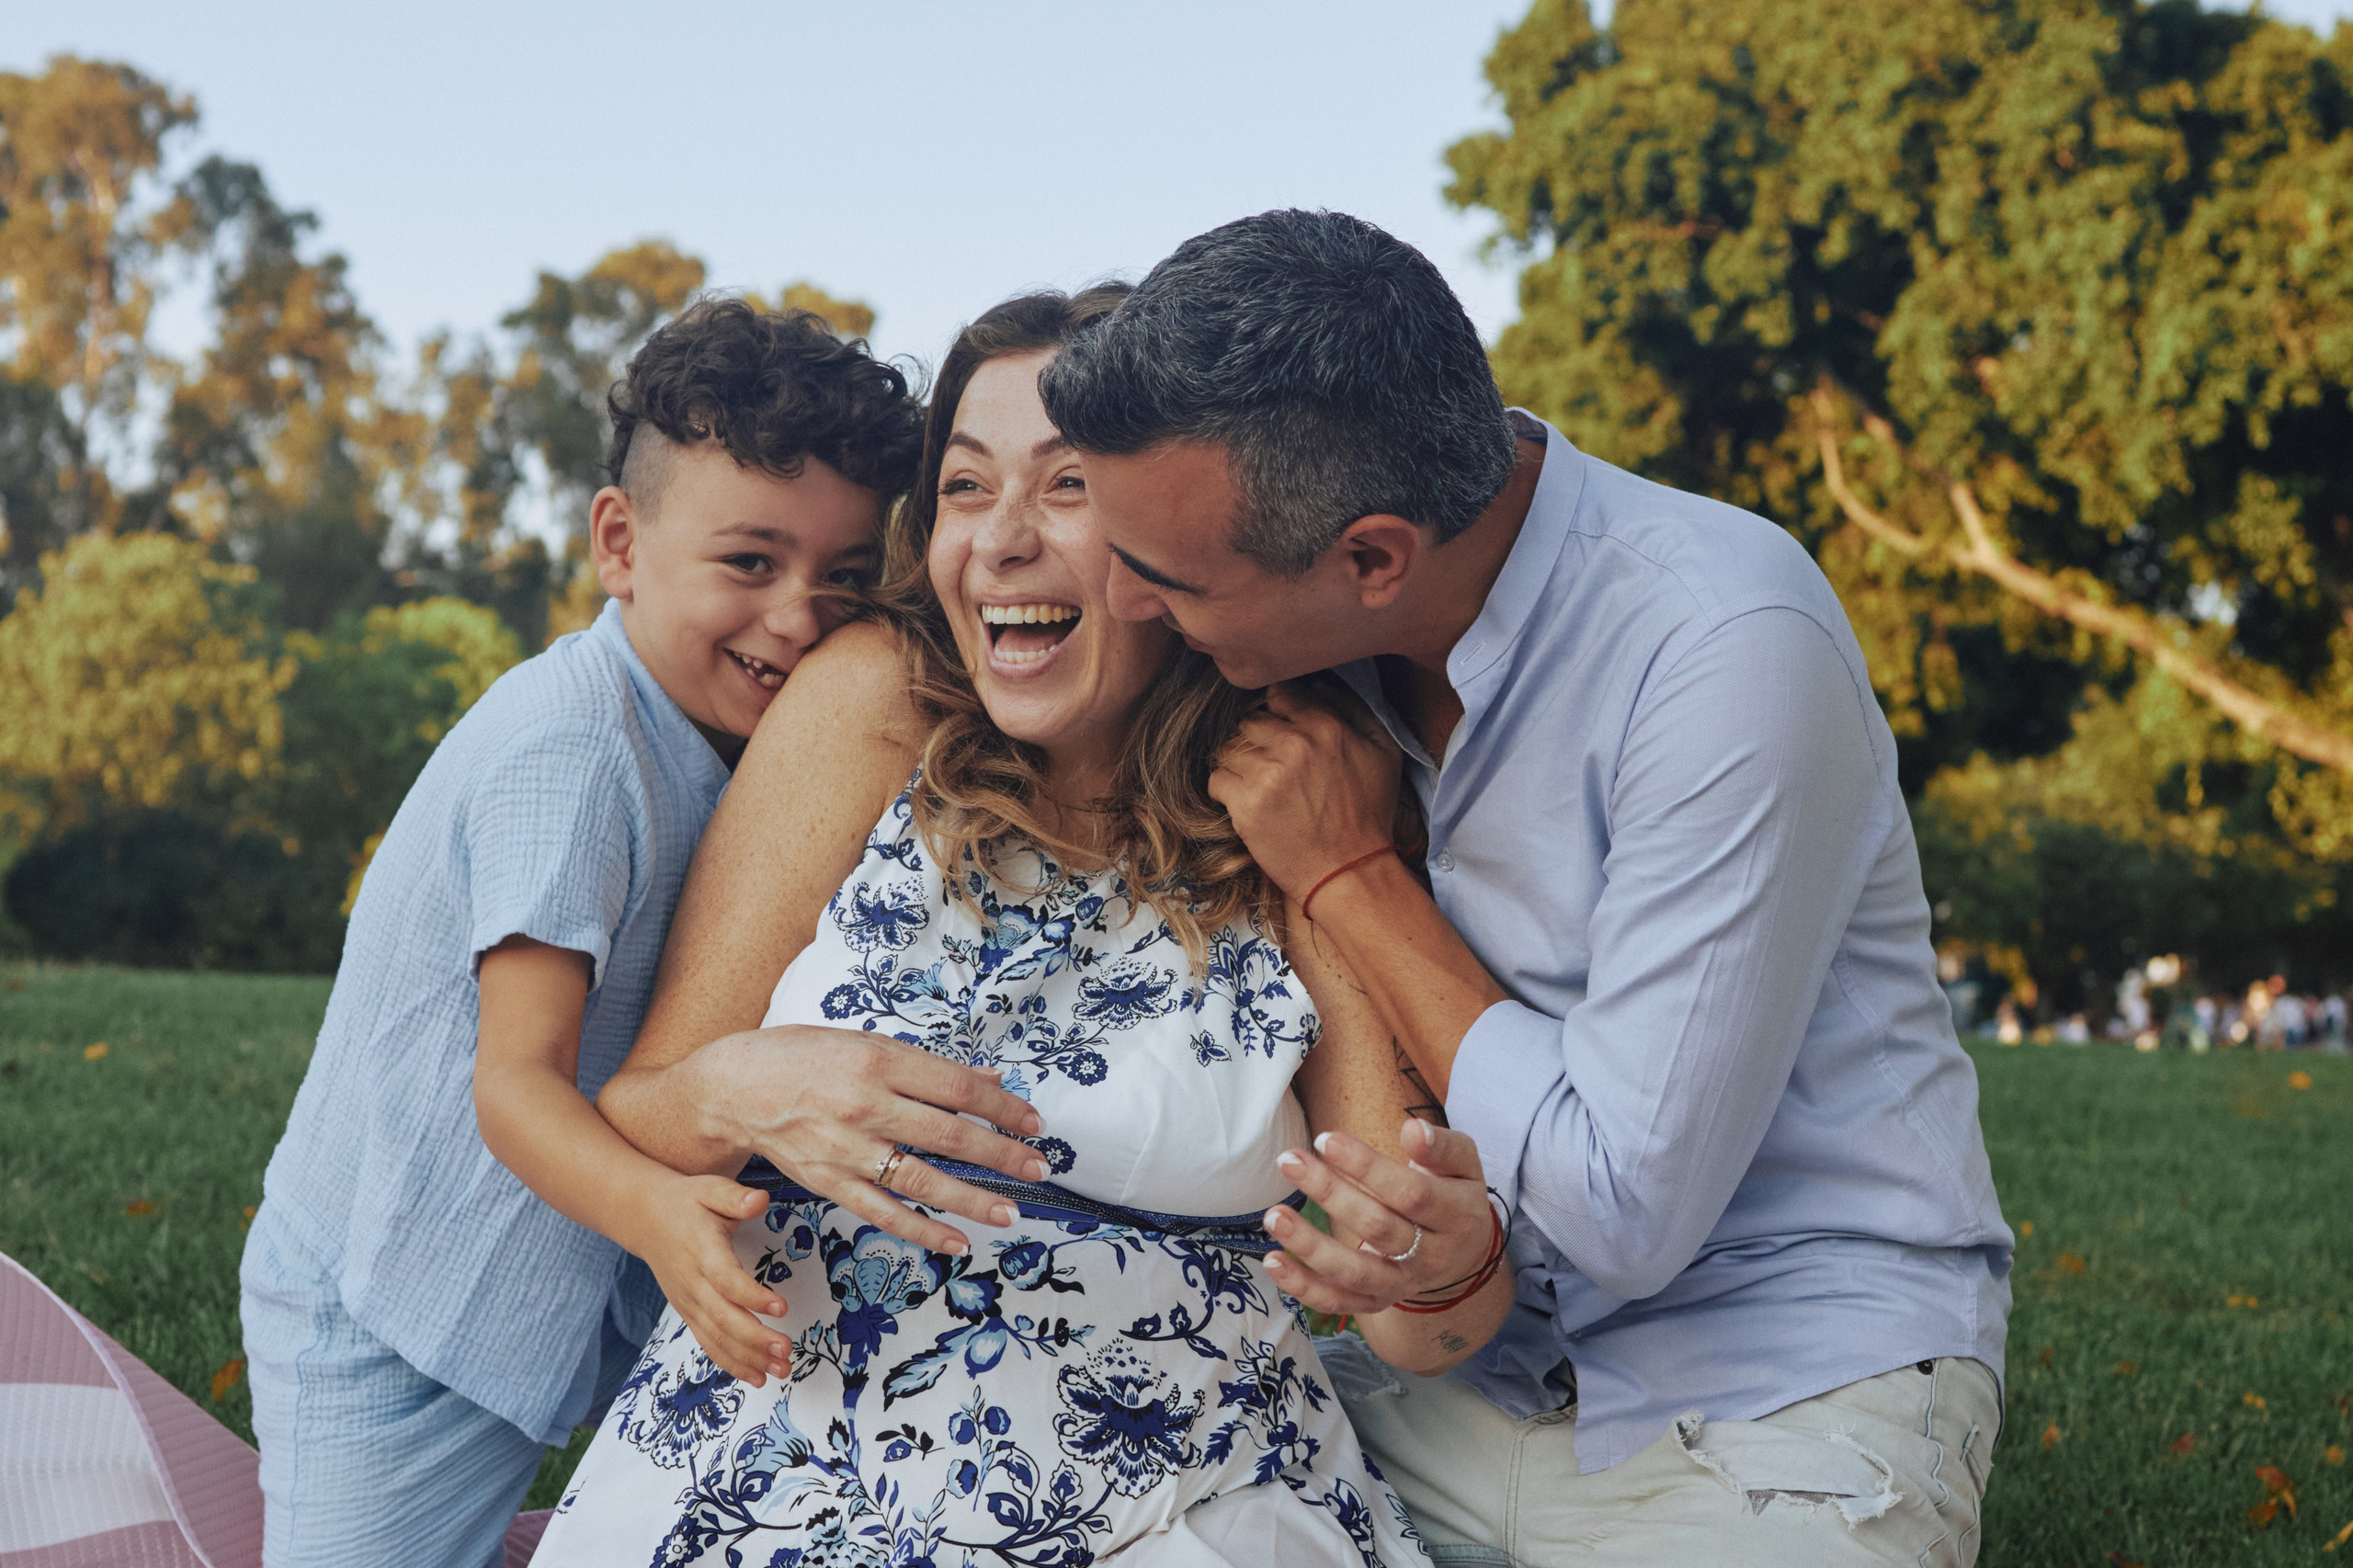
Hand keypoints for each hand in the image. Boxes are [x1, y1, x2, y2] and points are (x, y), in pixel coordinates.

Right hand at [628, 1174, 788, 1385]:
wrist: (646, 1219)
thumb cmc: (687, 1202)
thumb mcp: (711, 1189)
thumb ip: (735, 1196)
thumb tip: (759, 1200)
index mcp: (703, 1252)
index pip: (727, 1280)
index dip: (753, 1296)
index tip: (782, 1308)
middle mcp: (694, 1284)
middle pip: (724, 1318)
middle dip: (756, 1339)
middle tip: (786, 1350)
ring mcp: (689, 1303)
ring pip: (718, 1338)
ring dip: (749, 1358)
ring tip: (782, 1370)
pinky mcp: (689, 1313)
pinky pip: (709, 1343)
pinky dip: (731, 1363)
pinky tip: (757, 1377)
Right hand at [695, 1024, 1049, 1256]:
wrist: (733, 1088)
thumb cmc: (801, 1057)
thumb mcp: (866, 1043)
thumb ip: (928, 1067)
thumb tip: (987, 1080)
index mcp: (879, 1062)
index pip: (958, 1088)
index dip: (1003, 1108)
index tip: (1034, 1122)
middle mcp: (866, 1106)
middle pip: (950, 1136)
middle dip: (1002, 1155)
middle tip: (1038, 1168)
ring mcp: (846, 1149)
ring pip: (922, 1181)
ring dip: (972, 1200)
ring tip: (1010, 1212)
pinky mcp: (828, 1183)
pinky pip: (882, 1213)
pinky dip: (921, 1230)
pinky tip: (954, 1241)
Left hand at [1208, 683, 1403, 901]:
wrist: (1350, 871)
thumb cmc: (1368, 813)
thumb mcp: (1382, 751)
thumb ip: (1353, 709)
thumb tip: (1317, 685)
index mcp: (1325, 726)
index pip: (1279, 694)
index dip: (1278, 713)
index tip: (1281, 734)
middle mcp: (1293, 744)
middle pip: (1250, 722)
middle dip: (1258, 741)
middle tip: (1274, 768)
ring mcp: (1266, 774)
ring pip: (1229, 749)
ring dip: (1240, 766)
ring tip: (1262, 788)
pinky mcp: (1245, 805)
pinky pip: (1216, 779)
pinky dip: (1227, 791)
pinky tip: (1249, 804)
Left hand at [1261, 1118, 1493, 1315]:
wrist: (1463, 1252)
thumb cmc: (1454, 1192)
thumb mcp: (1463, 1164)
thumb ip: (1441, 1146)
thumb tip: (1412, 1129)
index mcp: (1456, 1217)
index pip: (1410, 1193)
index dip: (1367, 1167)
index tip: (1326, 1139)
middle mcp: (1430, 1257)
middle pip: (1377, 1227)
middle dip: (1330, 1192)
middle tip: (1289, 1160)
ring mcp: (1402, 1284)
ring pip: (1354, 1271)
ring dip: (1310, 1245)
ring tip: (1273, 1215)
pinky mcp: (1376, 1301)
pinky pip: (1338, 1301)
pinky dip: (1304, 1287)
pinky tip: (1273, 1262)